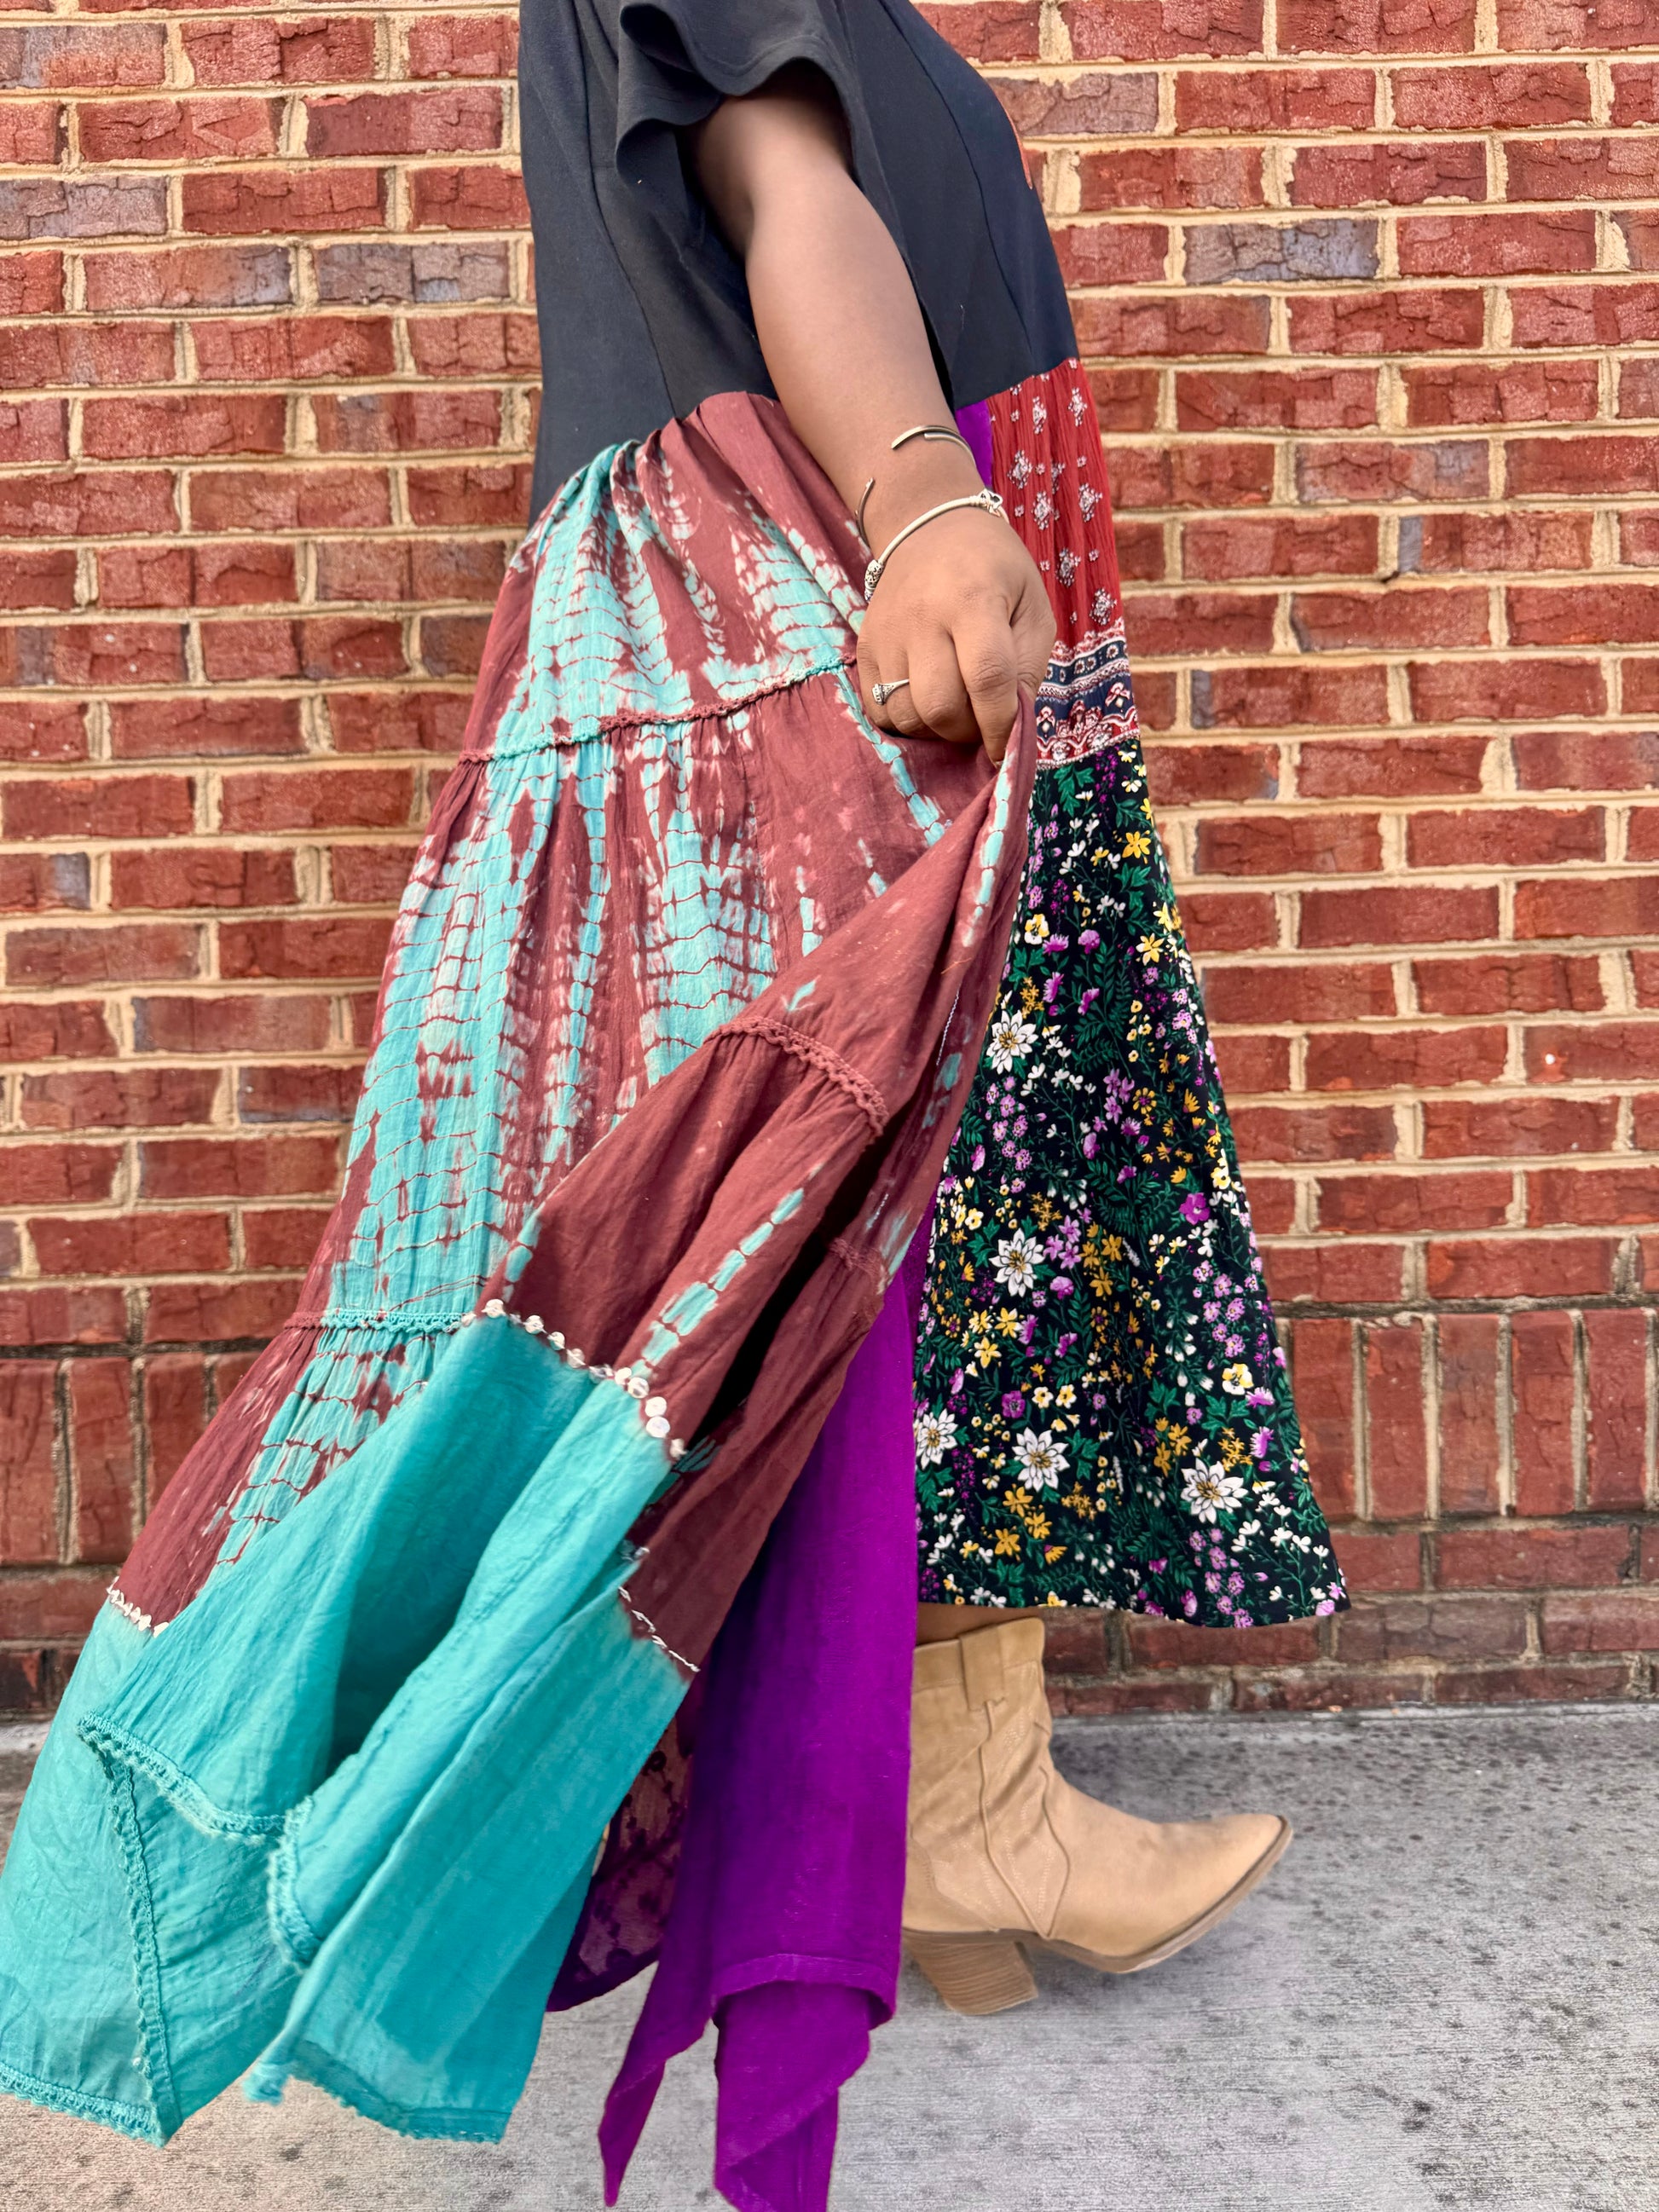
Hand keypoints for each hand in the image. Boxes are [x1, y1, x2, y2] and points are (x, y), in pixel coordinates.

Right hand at [858, 502, 1054, 763]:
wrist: (930, 526)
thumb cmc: (994, 569)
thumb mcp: (1032, 605)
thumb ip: (1028, 666)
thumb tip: (1012, 726)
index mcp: (973, 600)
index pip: (987, 679)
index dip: (1001, 725)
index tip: (1007, 749)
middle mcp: (922, 617)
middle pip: (939, 706)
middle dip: (966, 731)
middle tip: (980, 720)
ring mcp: (886, 633)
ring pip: (906, 715)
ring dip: (935, 729)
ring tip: (955, 708)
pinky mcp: (864, 647)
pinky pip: (878, 710)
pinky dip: (906, 721)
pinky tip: (925, 701)